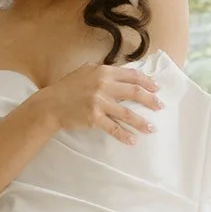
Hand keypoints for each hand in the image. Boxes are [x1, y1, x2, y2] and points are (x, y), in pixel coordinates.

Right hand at [38, 62, 162, 144]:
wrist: (50, 105)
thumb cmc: (67, 88)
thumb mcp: (85, 72)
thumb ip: (102, 71)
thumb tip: (121, 72)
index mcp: (103, 71)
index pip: (131, 75)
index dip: (146, 81)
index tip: (156, 88)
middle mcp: (103, 85)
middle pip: (134, 92)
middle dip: (150, 100)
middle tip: (160, 106)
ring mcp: (99, 102)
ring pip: (127, 113)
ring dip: (142, 122)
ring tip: (152, 128)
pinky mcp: (94, 118)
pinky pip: (114, 128)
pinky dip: (125, 135)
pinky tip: (133, 140)